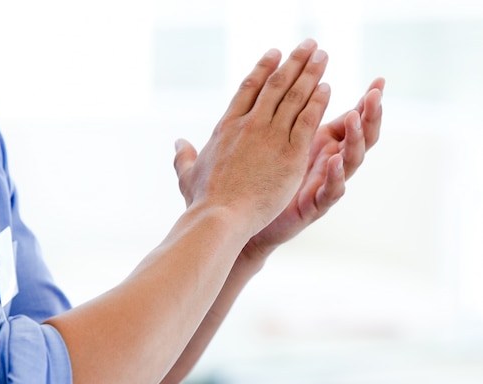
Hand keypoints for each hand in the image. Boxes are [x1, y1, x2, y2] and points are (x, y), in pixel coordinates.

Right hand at [174, 39, 330, 238]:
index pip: (248, 88)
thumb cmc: (203, 200)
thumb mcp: (187, 174)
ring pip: (295, 97)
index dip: (263, 68)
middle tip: (308, 45)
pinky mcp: (290, 154)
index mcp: (227, 127)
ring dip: (311, 74)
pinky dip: (317, 102)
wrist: (220, 216)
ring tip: (322, 57)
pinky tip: (326, 88)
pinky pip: (307, 120)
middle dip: (294, 62)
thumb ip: (184, 155)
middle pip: (276, 85)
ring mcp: (271, 137)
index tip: (275, 53)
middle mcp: (250, 125)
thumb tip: (178, 142)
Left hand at [237, 77, 384, 260]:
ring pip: (351, 161)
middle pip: (360, 138)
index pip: (354, 120)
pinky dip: (335, 176)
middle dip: (370, 115)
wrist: (246, 217)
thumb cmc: (265, 178)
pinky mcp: (315, 206)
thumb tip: (298, 80)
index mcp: (325, 145)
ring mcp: (325, 184)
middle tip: (375, 94)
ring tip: (354, 119)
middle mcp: (330, 162)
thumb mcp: (282, 140)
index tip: (380, 81)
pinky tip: (335, 160)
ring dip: (355, 140)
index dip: (368, 102)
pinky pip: (331, 191)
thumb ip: (295, 115)